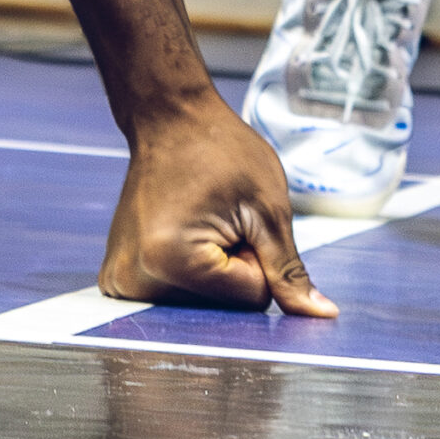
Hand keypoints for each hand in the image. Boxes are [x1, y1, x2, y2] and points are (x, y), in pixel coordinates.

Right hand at [99, 93, 338, 316]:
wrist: (172, 122)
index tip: (237, 219)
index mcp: (171, 262)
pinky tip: (180, 232)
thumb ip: (289, 272)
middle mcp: (135, 282)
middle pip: (221, 309)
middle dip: (234, 268)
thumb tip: (321, 316)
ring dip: (213, 270)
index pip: (250, 300)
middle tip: (218, 219)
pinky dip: (190, 273)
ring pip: (201, 305)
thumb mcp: (268, 210)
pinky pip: (175, 296)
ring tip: (198, 221)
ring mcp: (120, 284)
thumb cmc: (221, 151)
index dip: (257, 258)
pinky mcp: (118, 280)